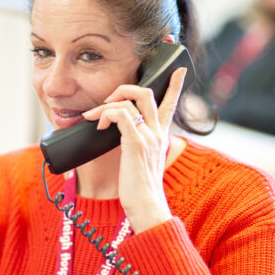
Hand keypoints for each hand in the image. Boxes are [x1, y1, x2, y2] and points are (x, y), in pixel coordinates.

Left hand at [82, 67, 186, 232]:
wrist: (146, 205)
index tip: (180, 70)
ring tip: (94, 117)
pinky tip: (98, 125)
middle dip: (124, 88)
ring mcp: (148, 136)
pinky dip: (105, 114)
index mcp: (161, 135)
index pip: (171, 104)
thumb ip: (136, 144)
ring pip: (131, 99)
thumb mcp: (141, 161)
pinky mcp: (136, 143)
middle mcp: (158, 132)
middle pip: (147, 93)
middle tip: (108, 100)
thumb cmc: (140, 188)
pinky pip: (121, 114)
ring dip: (107, 103)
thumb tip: (117, 134)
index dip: (176, 85)